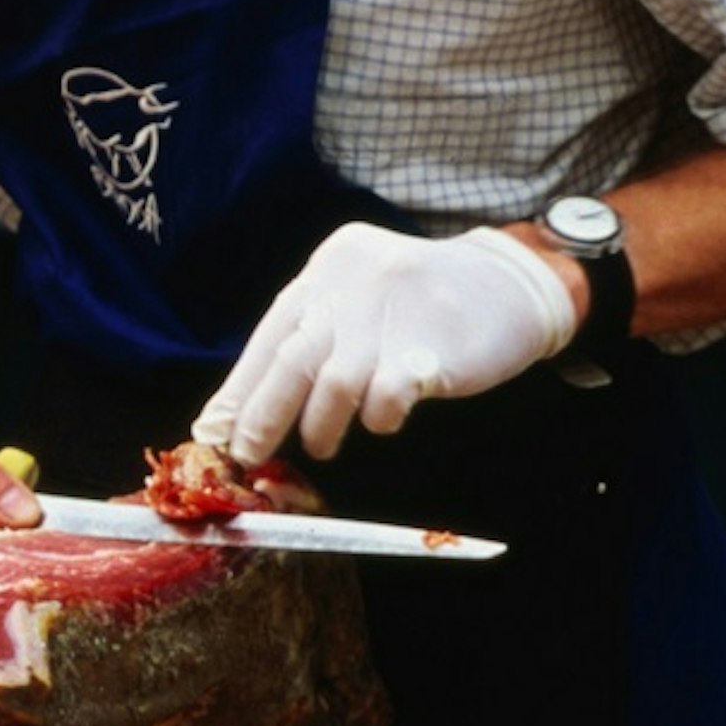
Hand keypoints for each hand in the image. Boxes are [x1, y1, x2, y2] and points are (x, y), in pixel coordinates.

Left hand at [199, 224, 578, 465]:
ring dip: (319, 427)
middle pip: (290, 361)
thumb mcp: (361, 294)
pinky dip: (378, 419)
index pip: (270, 336)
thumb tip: (253, 404)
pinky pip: (386, 398)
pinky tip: (384, 420)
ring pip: (332, 385)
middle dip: (262, 416)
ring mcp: (392, 314)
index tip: (215, 430)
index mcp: (327, 270)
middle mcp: (352, 285)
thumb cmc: (424, 302)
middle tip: (247, 454)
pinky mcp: (431, 346)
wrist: (511, 280)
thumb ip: (316, 334)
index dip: (240, 389)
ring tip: (320, 446)